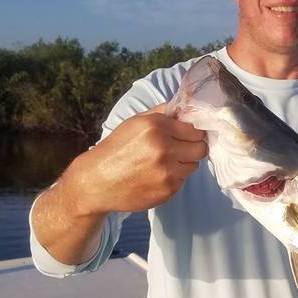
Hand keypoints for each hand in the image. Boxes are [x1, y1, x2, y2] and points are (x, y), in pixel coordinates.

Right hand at [31, 103, 206, 264]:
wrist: (96, 182)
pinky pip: (182, 181)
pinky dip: (173, 178)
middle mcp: (164, 149)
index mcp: (157, 127)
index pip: (195, 130)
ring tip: (162, 164)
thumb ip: (162, 112)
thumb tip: (186, 106)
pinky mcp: (168, 190)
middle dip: (191, 148)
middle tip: (178, 150)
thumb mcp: (135, 122)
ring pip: (193, 166)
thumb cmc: (116, 149)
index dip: (191, 133)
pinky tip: (155, 176)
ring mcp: (167, 172)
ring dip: (183, 164)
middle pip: (200, 149)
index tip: (185, 136)